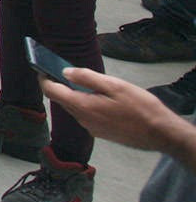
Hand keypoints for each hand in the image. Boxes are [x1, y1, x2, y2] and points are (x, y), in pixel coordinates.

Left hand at [44, 67, 195, 153]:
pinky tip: (97, 99)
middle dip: (58, 86)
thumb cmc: (140, 107)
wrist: (161, 133)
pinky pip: (85, 116)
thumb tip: (65, 72)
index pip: (52, 92)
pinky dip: (85, 105)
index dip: (44, 79)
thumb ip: (87, 77)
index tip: (41, 68)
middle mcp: (83, 120)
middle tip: (61, 71)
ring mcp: (92, 129)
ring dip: (73, 96)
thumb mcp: (114, 85)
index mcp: (83, 106)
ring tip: (82, 83)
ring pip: (74, 109)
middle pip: (62, 101)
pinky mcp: (101, 133)